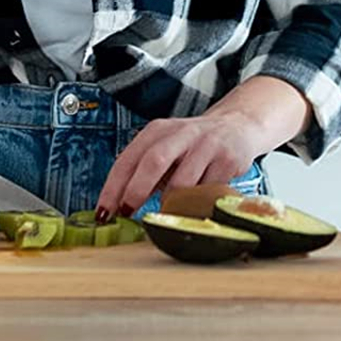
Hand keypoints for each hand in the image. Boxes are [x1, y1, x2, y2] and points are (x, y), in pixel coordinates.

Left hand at [95, 113, 260, 219]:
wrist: (237, 126)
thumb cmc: (192, 145)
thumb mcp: (165, 151)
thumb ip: (145, 173)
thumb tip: (120, 207)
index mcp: (157, 131)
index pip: (128, 159)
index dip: (113, 187)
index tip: (104, 211)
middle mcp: (180, 133)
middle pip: (153, 161)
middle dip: (136, 191)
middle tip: (127, 214)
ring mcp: (206, 145)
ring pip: (183, 182)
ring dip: (170, 205)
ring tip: (167, 214)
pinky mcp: (228, 160)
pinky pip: (208, 191)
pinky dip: (198, 206)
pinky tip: (196, 208)